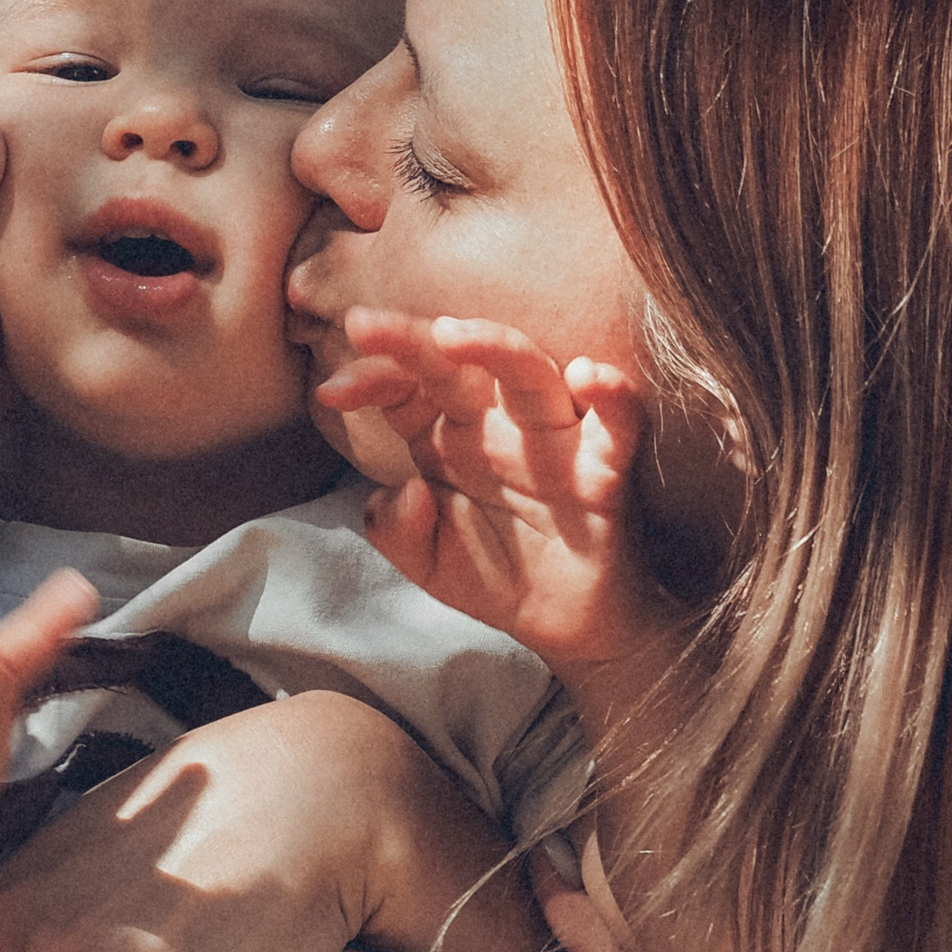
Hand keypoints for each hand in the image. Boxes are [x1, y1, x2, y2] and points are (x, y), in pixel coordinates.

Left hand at [317, 308, 662, 674]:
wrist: (562, 626)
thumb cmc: (495, 576)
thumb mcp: (424, 559)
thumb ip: (396, 530)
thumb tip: (402, 492)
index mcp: (449, 436)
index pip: (407, 386)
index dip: (371, 377)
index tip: (333, 391)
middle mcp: (497, 425)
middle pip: (457, 364)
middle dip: (410, 340)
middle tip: (363, 325)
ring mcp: (553, 442)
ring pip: (531, 374)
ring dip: (495, 346)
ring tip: (451, 333)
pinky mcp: (603, 470)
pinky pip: (618, 422)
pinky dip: (612, 396)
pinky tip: (588, 375)